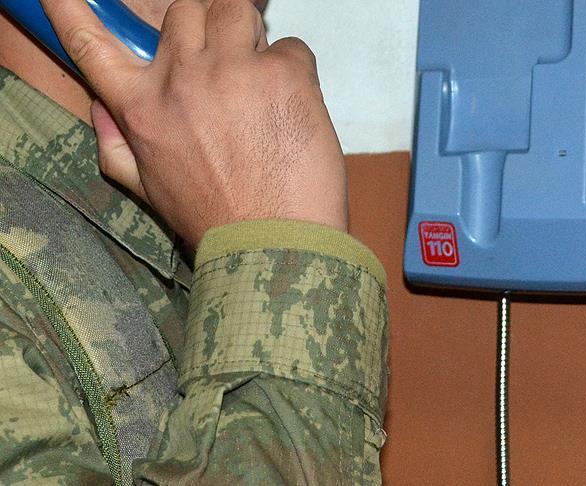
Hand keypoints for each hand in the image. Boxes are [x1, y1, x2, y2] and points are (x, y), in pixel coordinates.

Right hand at [41, 0, 347, 247]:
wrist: (274, 243)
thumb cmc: (217, 219)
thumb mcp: (148, 188)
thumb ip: (117, 143)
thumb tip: (101, 106)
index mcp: (142, 109)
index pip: (92, 46)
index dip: (68, 10)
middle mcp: (181, 80)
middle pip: (186, 12)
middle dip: (208, 30)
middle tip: (229, 67)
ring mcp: (232, 70)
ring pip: (236, 10)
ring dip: (250, 35)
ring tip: (263, 80)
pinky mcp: (281, 72)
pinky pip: (290, 45)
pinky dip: (294, 69)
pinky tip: (292, 109)